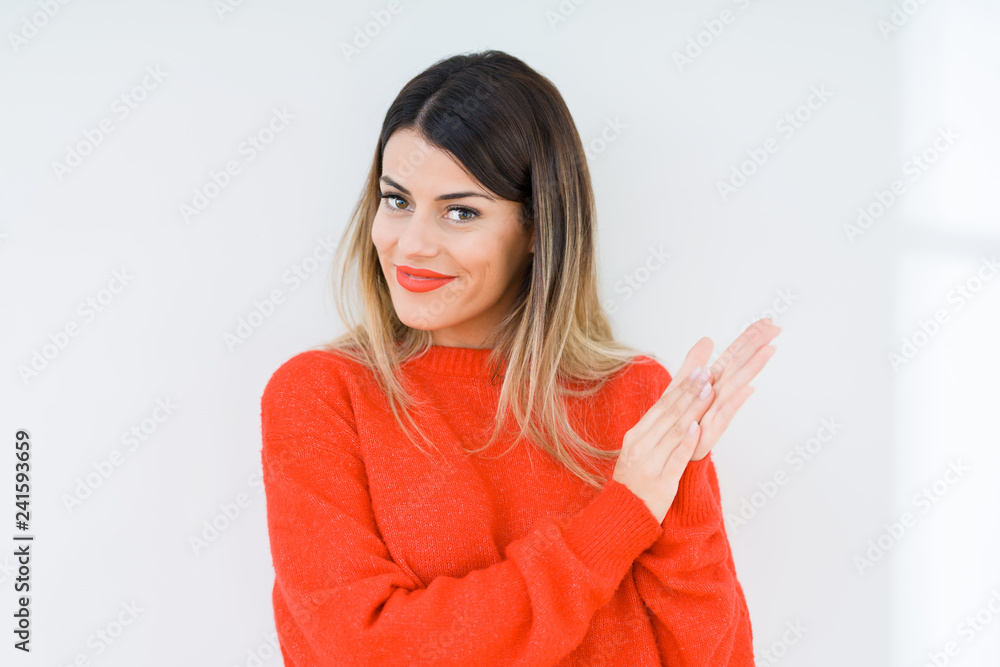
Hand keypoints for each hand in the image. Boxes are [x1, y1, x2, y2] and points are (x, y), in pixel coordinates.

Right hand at [613, 361, 715, 522]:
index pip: (662, 405)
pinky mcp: (660, 483)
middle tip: (708, 372)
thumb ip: (657, 428)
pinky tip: (696, 428)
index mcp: (636, 435)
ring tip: (709, 391)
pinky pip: (675, 459)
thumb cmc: (634, 483)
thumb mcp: (640, 450)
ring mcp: (649, 464)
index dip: (682, 386)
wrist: (620, 518)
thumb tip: (676, 404)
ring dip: (692, 409)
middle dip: (690, 390)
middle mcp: (641, 446)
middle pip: (669, 413)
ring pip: (674, 431)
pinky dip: (685, 442)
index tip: (699, 369)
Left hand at [665, 318, 781, 460]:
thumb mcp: (681, 385)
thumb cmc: (680, 421)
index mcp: (713, 383)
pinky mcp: (709, 433)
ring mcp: (716, 413)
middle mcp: (718, 396)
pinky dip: (735, 403)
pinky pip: (723, 416)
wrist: (669, 454)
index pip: (733, 355)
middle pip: (739, 366)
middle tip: (776, 328)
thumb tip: (708, 338)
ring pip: (736, 386)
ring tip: (769, 350)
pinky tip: (748, 389)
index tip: (767, 321)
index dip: (748, 338)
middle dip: (756, 346)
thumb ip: (694, 362)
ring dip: (752, 368)